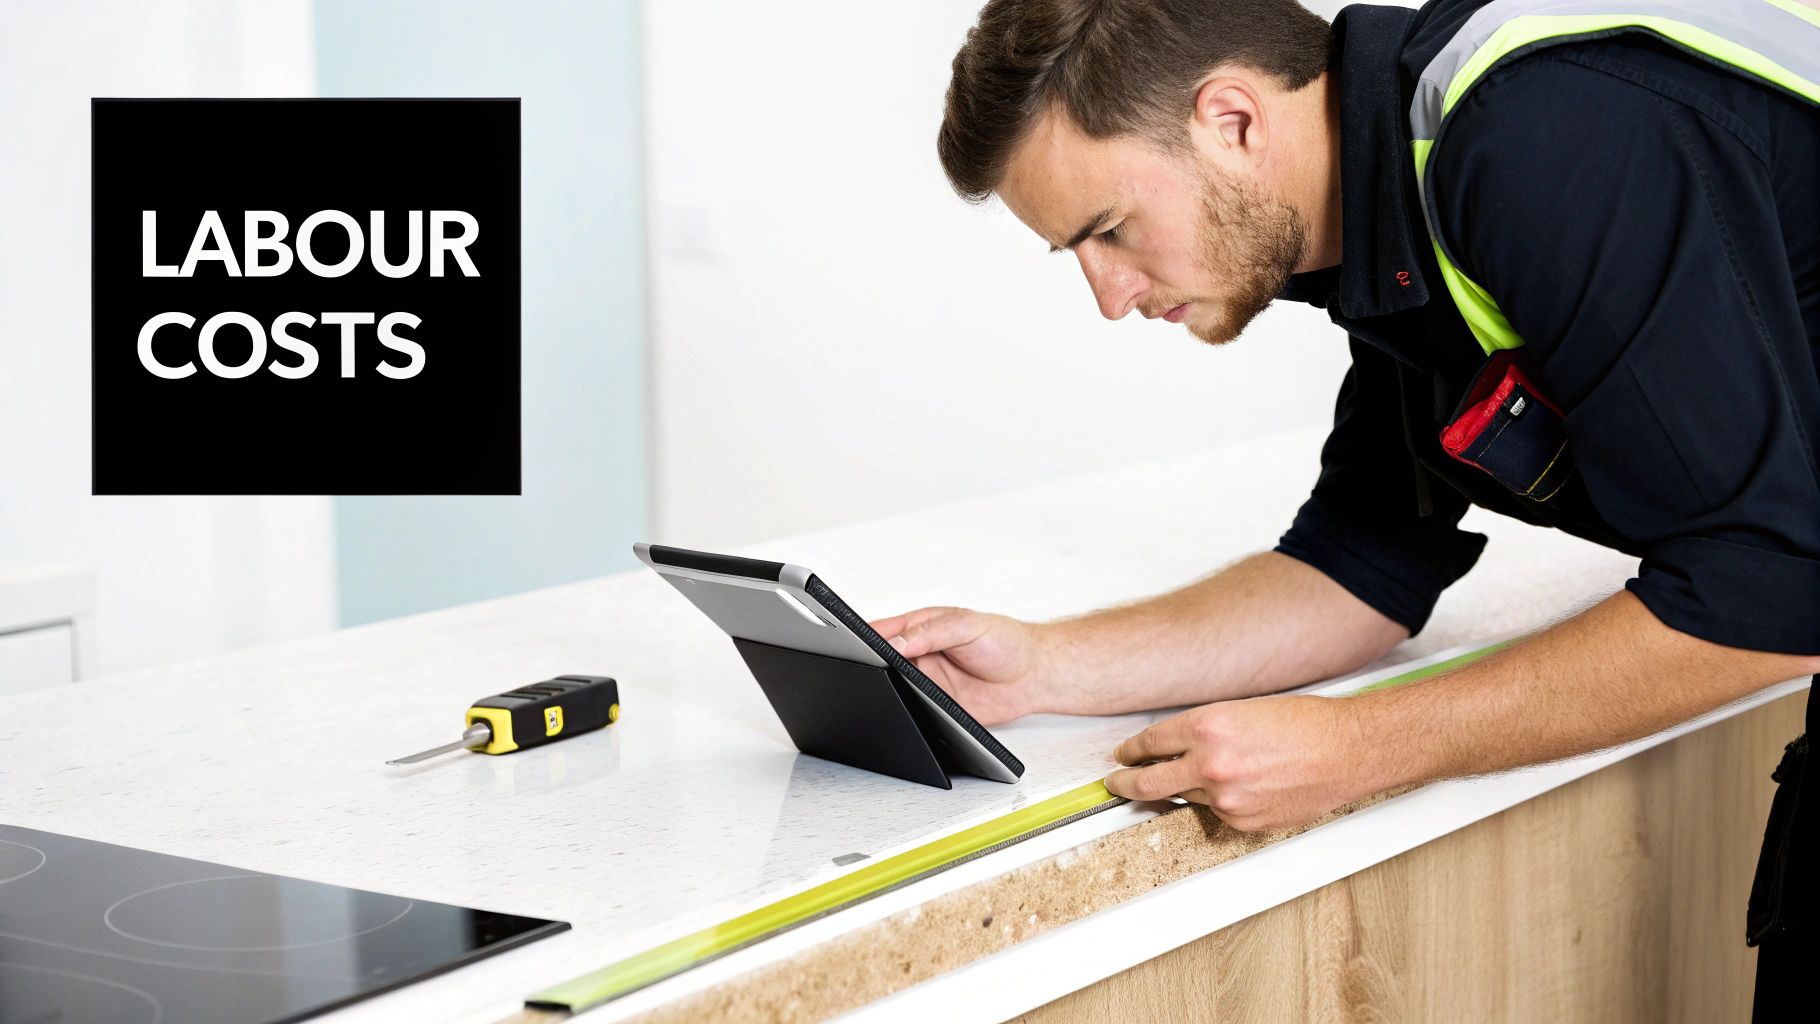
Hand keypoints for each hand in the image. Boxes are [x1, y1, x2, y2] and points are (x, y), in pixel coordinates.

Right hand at [868, 607, 1047, 724]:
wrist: (1032, 677)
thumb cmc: (1005, 641)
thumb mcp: (969, 626)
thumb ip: (934, 632)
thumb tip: (900, 640)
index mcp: (923, 628)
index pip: (886, 630)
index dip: (867, 635)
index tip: (852, 641)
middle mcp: (920, 655)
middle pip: (882, 661)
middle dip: (871, 665)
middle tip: (864, 668)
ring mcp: (925, 682)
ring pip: (893, 688)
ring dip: (887, 689)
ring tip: (883, 689)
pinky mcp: (935, 708)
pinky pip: (912, 711)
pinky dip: (905, 712)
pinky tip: (905, 709)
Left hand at [1103, 694, 1379, 831]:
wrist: (1345, 751)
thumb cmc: (1304, 723)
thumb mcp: (1243, 709)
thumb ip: (1204, 729)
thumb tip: (1176, 745)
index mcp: (1208, 727)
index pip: (1151, 742)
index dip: (1131, 750)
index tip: (1123, 755)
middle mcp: (1211, 765)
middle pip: (1149, 781)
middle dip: (1126, 782)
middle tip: (1115, 782)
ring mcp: (1225, 798)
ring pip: (1187, 797)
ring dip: (1188, 788)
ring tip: (1212, 775)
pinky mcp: (1242, 821)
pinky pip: (1217, 812)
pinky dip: (1222, 801)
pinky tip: (1246, 786)